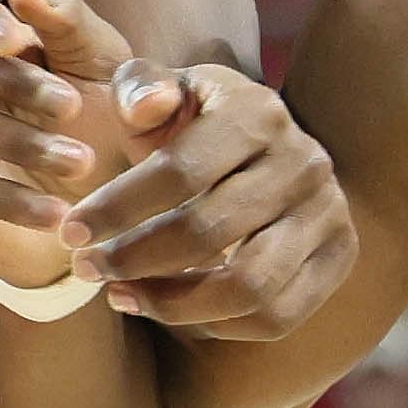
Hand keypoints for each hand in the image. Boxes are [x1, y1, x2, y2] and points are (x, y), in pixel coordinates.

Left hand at [0, 0, 354, 335]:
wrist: (269, 154)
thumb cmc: (190, 123)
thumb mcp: (161, 94)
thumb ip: (139, 86)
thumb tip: (140, 104)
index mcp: (256, 109)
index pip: (180, 170)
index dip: (117, 207)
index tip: (68, 232)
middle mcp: (304, 161)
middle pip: (210, 233)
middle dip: (135, 257)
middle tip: (85, 269)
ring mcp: (330, 214)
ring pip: (249, 285)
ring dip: (172, 301)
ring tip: (118, 295)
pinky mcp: (339, 259)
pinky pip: (275, 315)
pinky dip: (214, 322)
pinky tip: (164, 308)